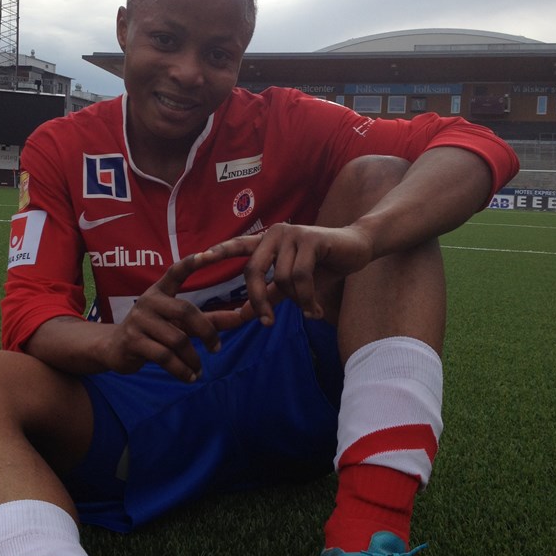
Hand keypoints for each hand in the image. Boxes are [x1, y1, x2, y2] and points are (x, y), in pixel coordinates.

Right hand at [97, 250, 242, 381]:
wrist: (115, 348)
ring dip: (193, 358)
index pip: (176, 271)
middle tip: (217, 349)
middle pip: (186, 311)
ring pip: (177, 339)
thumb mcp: (179, 323)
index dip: (191, 263)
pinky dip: (181, 370)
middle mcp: (148, 300)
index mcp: (161, 290)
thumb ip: (209, 320)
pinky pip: (164, 356)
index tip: (209, 254)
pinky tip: (189, 377)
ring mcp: (138, 320)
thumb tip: (241, 318)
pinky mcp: (133, 340)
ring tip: (200, 371)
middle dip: (207, 332)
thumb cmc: (154, 332)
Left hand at [198, 224, 373, 324]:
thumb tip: (244, 316)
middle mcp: (275, 233)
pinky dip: (307, 298)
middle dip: (257, 300)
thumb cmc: (323, 265)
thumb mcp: (292, 284)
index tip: (196, 259)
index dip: (217, 252)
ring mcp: (292, 233)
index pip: (237, 246)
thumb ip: (269, 295)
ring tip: (309, 310)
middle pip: (253, 271)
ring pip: (280, 278)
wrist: (358, 248)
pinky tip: (315, 310)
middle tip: (266, 323)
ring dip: (295, 301)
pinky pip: (300, 276)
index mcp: (267, 242)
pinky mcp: (311, 239)